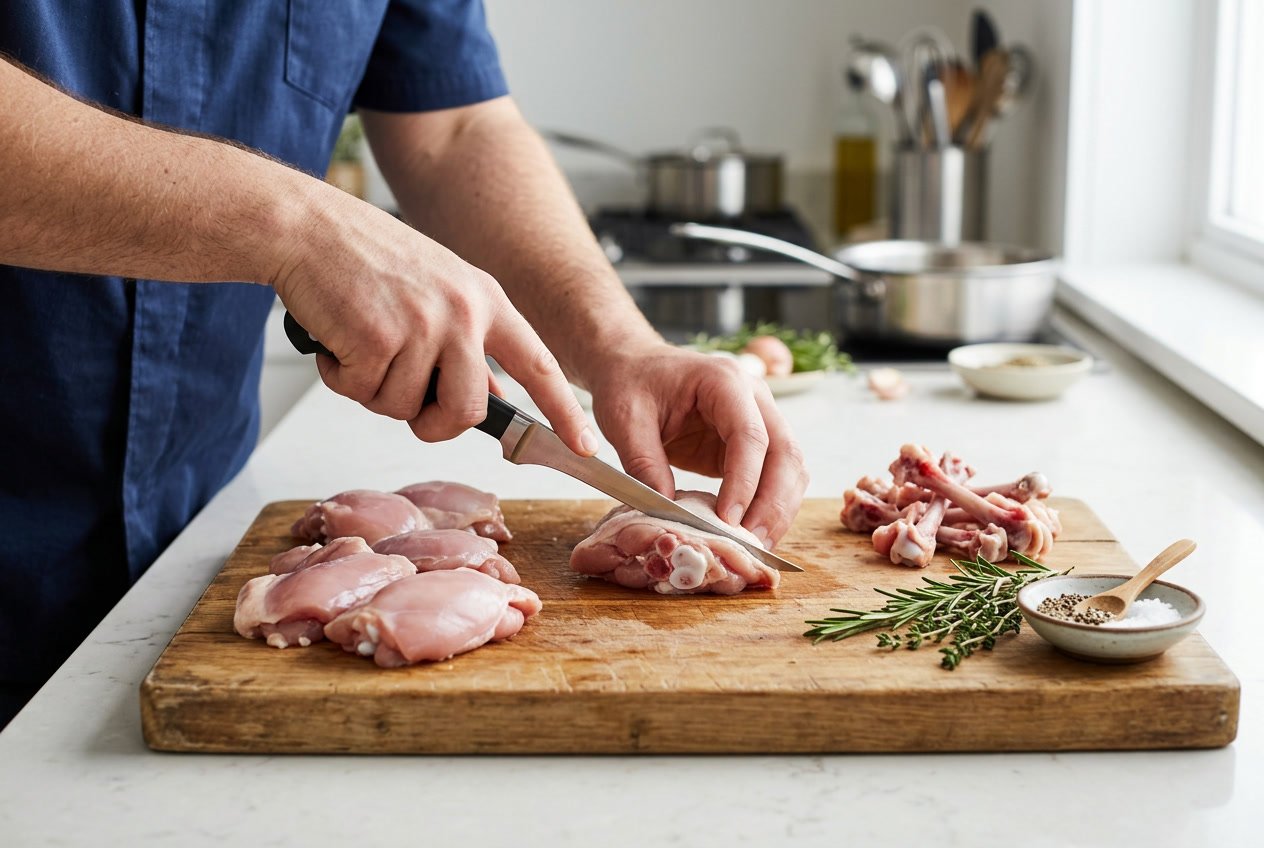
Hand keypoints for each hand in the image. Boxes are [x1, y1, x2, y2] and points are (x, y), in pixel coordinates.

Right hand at [270, 183, 595, 454]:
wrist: (307, 226)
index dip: (563, 410)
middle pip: (468, 411)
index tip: (584, 443)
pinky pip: (362, 393)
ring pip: (406, 408)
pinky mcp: (377, 337)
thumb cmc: (365, 257)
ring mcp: (422, 324)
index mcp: (484, 299)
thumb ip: (469, 343)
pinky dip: (341, 377)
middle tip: (404, 398)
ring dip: (374, 391)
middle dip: (433, 423)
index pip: (539, 364)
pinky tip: (337, 338)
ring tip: (361, 343)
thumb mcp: (439, 290)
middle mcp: (462, 312)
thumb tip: (492, 396)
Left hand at [585, 343, 807, 547]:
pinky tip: (754, 532)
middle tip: (751, 543)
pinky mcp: (755, 443)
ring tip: (756, 545)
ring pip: (791, 467)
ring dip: (779, 509)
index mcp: (724, 381)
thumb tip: (669, 511)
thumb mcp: (625, 419)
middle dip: (773, 503)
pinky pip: (776, 476)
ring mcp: (761, 418)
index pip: (750, 435)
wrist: (635, 366)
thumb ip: (644, 463)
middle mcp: (754, 396)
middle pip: (785, 452)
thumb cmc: (630, 384)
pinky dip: (771, 506)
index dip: (745, 481)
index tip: (728, 520)